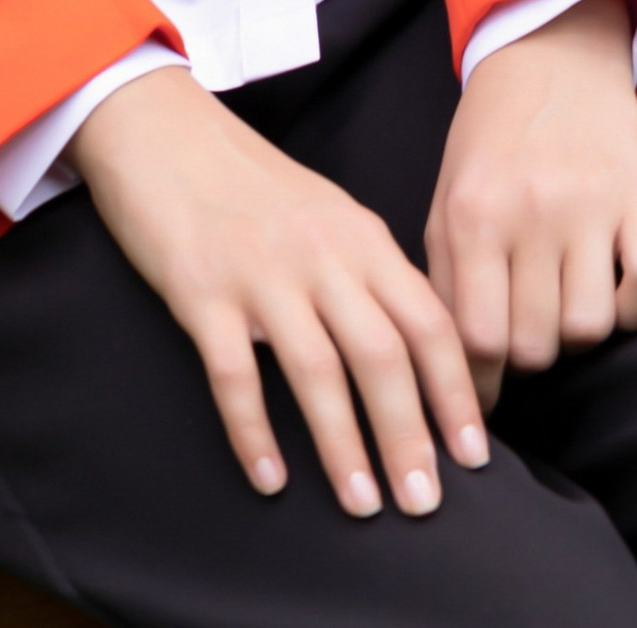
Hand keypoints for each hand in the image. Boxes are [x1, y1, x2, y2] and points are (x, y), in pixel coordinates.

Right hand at [68, 65, 487, 515]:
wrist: (162, 130)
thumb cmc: (250, 183)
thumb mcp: (328, 216)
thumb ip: (371, 275)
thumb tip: (419, 353)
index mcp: (361, 238)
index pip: (428, 322)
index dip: (456, 394)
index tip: (474, 458)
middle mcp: (321, 255)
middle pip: (382, 354)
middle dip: (409, 436)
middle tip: (424, 504)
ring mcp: (261, 273)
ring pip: (317, 370)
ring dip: (344, 446)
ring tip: (363, 507)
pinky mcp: (201, 291)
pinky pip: (235, 373)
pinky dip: (254, 431)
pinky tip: (270, 479)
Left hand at [424, 0, 636, 402]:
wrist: (551, 56)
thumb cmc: (491, 142)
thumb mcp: (448, 200)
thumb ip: (446, 280)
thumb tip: (452, 370)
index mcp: (474, 213)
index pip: (477, 338)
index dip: (480, 384)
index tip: (481, 399)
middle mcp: (532, 211)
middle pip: (535, 345)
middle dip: (527, 354)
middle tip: (524, 329)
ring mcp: (593, 204)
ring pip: (590, 328)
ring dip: (575, 331)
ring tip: (562, 300)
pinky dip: (631, 305)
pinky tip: (609, 285)